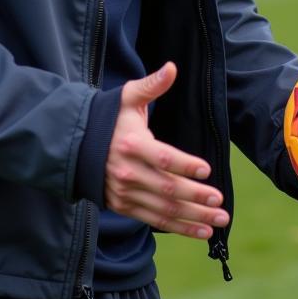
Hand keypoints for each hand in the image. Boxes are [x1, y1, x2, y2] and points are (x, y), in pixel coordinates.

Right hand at [104, 62, 229, 239]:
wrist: (76, 146)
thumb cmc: (110, 119)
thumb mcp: (128, 98)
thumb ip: (152, 86)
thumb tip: (172, 67)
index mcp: (131, 145)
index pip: (162, 158)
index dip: (185, 166)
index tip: (207, 170)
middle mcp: (128, 172)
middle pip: (167, 189)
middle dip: (196, 198)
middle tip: (220, 202)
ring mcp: (125, 193)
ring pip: (164, 210)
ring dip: (194, 218)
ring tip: (219, 220)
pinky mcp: (125, 206)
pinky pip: (155, 220)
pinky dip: (179, 228)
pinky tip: (201, 231)